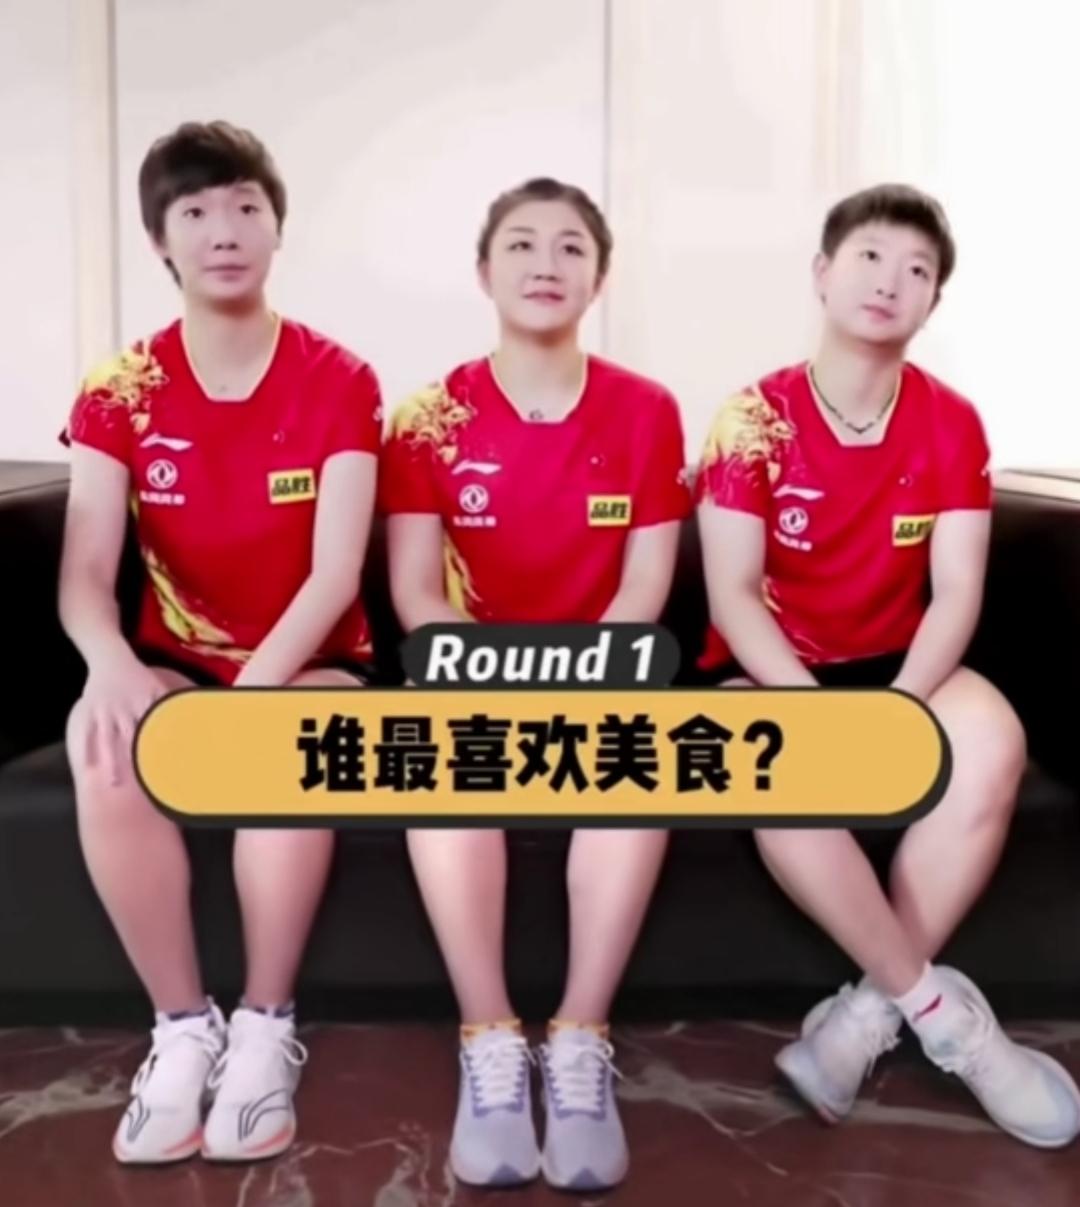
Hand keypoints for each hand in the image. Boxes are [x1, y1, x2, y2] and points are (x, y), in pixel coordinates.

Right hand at [78, 656, 168, 786]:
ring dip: (111, 762)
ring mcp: (105, 712)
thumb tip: (196, 718)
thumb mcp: (158, 688)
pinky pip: (88, 734)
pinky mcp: (89, 713)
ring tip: (115, 784)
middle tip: (143, 783)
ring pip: (107, 740)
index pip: (153, 731)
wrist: (110, 659)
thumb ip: (172, 705)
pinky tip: (88, 768)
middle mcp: (124, 710)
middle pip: (131, 739)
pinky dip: (87, 751)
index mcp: (143, 705)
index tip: (167, 767)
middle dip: (136, 760)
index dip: (160, 747)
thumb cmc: (138, 677)